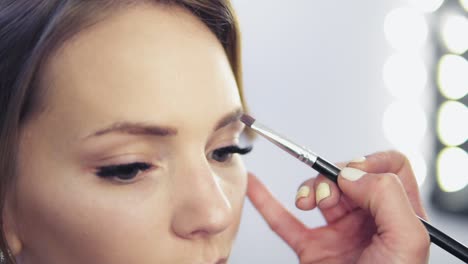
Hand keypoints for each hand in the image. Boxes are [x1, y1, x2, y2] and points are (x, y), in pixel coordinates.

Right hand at [247, 150, 429, 263]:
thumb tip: (352, 174)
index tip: (354, 172)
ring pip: (319, 194)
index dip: (371, 162)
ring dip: (308, 189)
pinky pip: (284, 221)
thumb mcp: (407, 241)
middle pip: (349, 177)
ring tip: (306, 201)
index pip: (390, 169)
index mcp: (399, 216)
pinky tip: (256, 186)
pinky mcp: (313, 249)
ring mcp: (339, 234)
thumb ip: (388, 196)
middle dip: (333, 177)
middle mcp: (369, 222)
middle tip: (329, 195)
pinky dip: (267, 202)